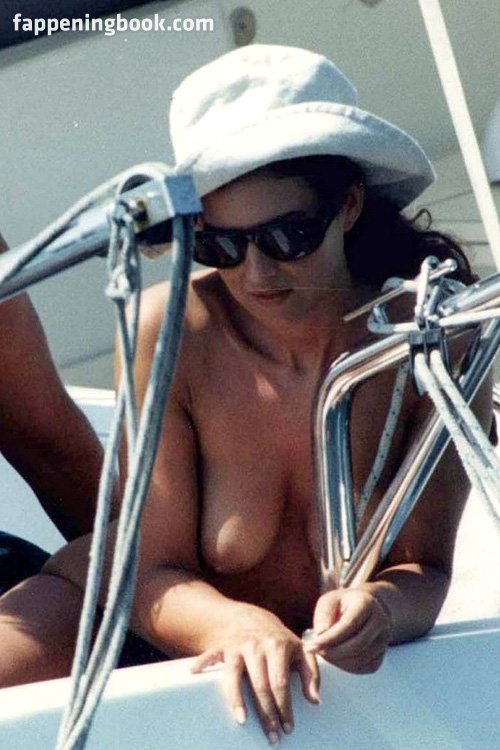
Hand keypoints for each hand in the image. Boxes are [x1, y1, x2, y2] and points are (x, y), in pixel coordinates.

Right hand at [191, 605, 319, 743]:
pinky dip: (202, 663)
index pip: (281, 682)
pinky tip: (194, 673)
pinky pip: (210, 656)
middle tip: (271, 737)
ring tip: (242, 721)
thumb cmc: (279, 640)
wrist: (252, 617)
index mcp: (278, 646)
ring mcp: (237, 646)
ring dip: (237, 699)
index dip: (284, 707)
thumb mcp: (300, 650)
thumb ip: (311, 674)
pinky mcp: (222, 647)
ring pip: (235, 675)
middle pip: (260, 685)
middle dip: (266, 713)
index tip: (288, 728)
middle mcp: (257, 646)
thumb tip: (315, 701)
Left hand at [304, 587, 391, 673]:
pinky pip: (364, 667)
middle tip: (315, 651)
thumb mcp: (329, 600)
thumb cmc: (342, 604)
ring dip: (338, 661)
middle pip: (357, 645)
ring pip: (361, 659)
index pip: (350, 625)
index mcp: (367, 603)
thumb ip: (324, 615)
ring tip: (323, 652)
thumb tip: (321, 635)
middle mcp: (381, 620)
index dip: (329, 638)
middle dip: (333, 653)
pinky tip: (335, 657)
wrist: (364, 608)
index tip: (311, 645)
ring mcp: (385, 639)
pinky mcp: (382, 654)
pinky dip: (347, 666)